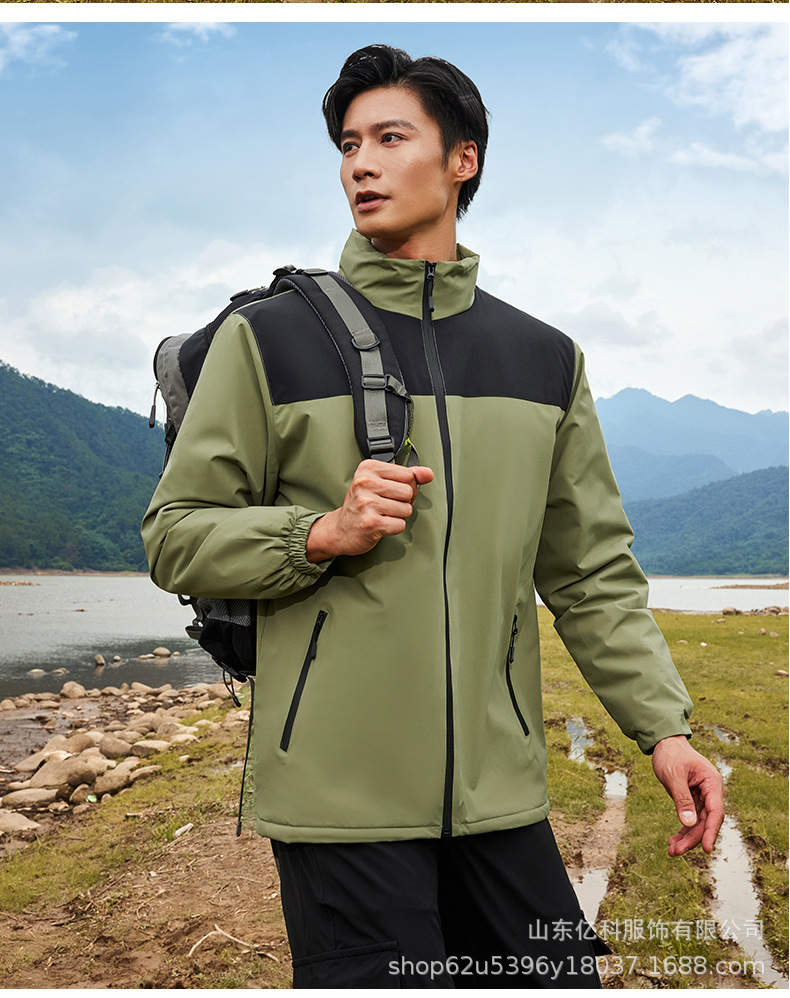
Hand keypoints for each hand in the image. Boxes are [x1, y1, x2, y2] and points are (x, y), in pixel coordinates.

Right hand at [306, 459, 433, 561]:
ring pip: (406, 509)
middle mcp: (365, 483)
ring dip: (398, 516)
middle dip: (403, 502)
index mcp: (368, 469)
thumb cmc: (361, 505)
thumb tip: (428, 474)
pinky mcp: (371, 523)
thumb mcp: (380, 483)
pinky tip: (380, 524)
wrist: (340, 529)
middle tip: (386, 506)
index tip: (391, 492)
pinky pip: (400, 525)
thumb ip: (407, 476)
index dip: (406, 487)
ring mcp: (367, 503)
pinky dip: (394, 528)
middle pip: (408, 492)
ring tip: (382, 515)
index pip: (408, 475)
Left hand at [651, 735, 724, 856]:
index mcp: (712, 783)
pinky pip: (690, 819)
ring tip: (672, 851)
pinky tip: (673, 842)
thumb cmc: (671, 755)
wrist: (665, 743)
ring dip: (686, 838)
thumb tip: (689, 824)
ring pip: (698, 823)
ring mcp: (702, 797)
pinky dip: (683, 830)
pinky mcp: (693, 800)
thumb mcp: (673, 775)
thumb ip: (682, 798)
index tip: (706, 849)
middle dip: (693, 838)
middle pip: (706, 821)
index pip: (716, 812)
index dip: (711, 831)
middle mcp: (711, 792)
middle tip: (675, 852)